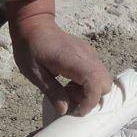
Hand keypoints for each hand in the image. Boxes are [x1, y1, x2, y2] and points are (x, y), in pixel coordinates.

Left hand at [7, 0, 112, 116]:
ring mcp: (89, 54)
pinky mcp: (87, 55)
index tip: (76, 111)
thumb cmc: (30, 48)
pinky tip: (69, 83)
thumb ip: (52, 92)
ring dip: (89, 91)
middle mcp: (87, 56)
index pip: (96, 84)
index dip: (89, 102)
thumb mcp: (35, 74)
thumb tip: (65, 110)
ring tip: (67, 90)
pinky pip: (96, 74)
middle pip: (105, 84)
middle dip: (91, 98)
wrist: (34, 25)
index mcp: (74, 60)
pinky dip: (87, 84)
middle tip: (70, 98)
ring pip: (102, 79)